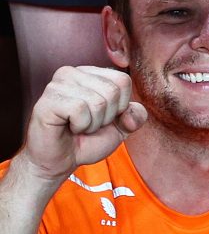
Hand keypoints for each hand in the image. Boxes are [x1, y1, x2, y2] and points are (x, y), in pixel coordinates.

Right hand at [21, 66, 144, 179]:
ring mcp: (57, 85)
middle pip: (112, 90)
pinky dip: (81, 125)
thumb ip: (136, 115)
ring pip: (98, 101)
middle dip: (107, 116)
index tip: (103, 116)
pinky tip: (69, 127)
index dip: (121, 106)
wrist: (61, 161)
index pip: (123, 80)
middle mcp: (71, 73)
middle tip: (88, 124)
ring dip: (93, 123)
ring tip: (78, 126)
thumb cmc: (88, 140)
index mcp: (90, 73)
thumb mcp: (122, 127)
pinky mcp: (47, 101)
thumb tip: (129, 114)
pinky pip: (80, 110)